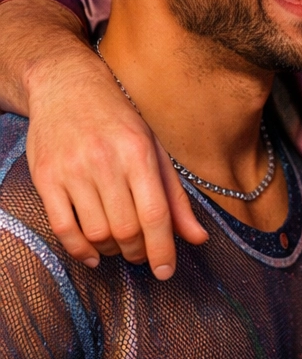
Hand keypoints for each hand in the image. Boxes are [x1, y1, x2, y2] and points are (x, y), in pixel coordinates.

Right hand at [24, 39, 206, 278]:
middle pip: (126, 228)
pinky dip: (80, 250)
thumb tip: (198, 239)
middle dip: (139, 251)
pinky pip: (63, 228)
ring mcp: (72, 170)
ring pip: (96, 232)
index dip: (163, 249)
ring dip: (112, 250)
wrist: (68, 86)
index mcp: (139, 152)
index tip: (167, 272)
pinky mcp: (45, 178)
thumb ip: (175, 196)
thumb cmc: (120, 120)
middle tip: (143, 254)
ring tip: (121, 246)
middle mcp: (105, 161)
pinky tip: (93, 254)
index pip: (155, 213)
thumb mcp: (155, 149)